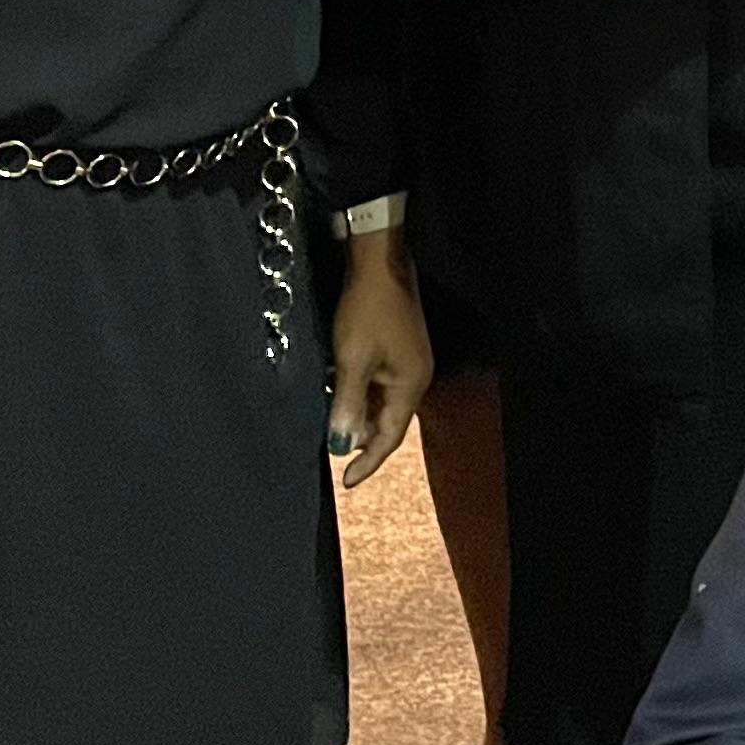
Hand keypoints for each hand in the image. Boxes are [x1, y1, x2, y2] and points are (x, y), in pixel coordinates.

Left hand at [325, 228, 432, 488]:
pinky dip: (359, 395)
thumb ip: (346, 404)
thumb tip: (340, 446)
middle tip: (329, 446)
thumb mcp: (352, 360)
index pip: (390, 437)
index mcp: (410, 385)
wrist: (379, 263)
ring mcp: (407, 362)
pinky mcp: (396, 348)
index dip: (368, 462)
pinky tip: (338, 392)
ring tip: (330, 422)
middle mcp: (414, 377)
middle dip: (360, 437)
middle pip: (387, 421)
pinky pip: (378, 384)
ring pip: (381, 402)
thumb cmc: (367, 310)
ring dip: (357, 415)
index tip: (346, 482)